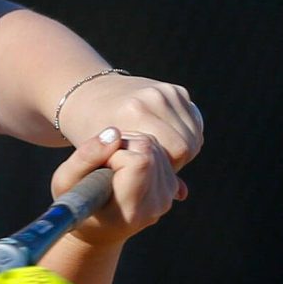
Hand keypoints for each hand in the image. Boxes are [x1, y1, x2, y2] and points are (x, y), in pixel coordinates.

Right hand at [52, 127, 184, 245]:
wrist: (98, 229)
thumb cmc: (75, 202)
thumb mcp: (65, 182)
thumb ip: (85, 157)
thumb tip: (114, 133)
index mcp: (128, 209)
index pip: (139, 161)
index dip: (116, 153)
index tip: (100, 165)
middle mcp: (154, 205)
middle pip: (148, 149)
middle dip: (123, 145)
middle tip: (104, 161)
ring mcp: (166, 197)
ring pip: (154, 145)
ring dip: (130, 145)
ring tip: (111, 164)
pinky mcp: (171, 187)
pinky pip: (160, 150)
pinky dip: (140, 150)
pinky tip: (124, 165)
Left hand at [56, 73, 203, 171]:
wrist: (88, 96)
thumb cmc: (91, 134)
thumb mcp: (103, 158)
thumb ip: (141, 177)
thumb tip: (183, 194)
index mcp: (133, 111)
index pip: (176, 151)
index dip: (167, 168)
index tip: (148, 172)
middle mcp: (152, 97)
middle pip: (188, 143)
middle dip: (175, 160)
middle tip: (152, 164)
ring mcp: (165, 90)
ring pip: (193, 133)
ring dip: (181, 148)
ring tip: (154, 152)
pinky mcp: (174, 88)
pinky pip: (193, 121)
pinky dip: (183, 134)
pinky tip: (162, 138)